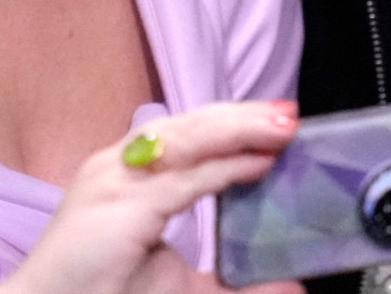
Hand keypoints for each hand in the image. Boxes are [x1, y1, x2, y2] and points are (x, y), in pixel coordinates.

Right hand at [0, 101, 302, 293]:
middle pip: (187, 124)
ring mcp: (114, 180)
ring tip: (282, 125)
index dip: (229, 124)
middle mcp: (115, 166)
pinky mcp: (120, 204)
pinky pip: (182, 178)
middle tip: (289, 113)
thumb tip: (291, 288)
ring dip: (238, 128)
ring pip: (186, 139)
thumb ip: (230, 284)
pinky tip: (258, 162)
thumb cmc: (100, 292)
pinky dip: (224, 166)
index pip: (183, 135)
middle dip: (241, 116)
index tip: (276, 121)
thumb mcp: (179, 284)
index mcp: (122, 174)